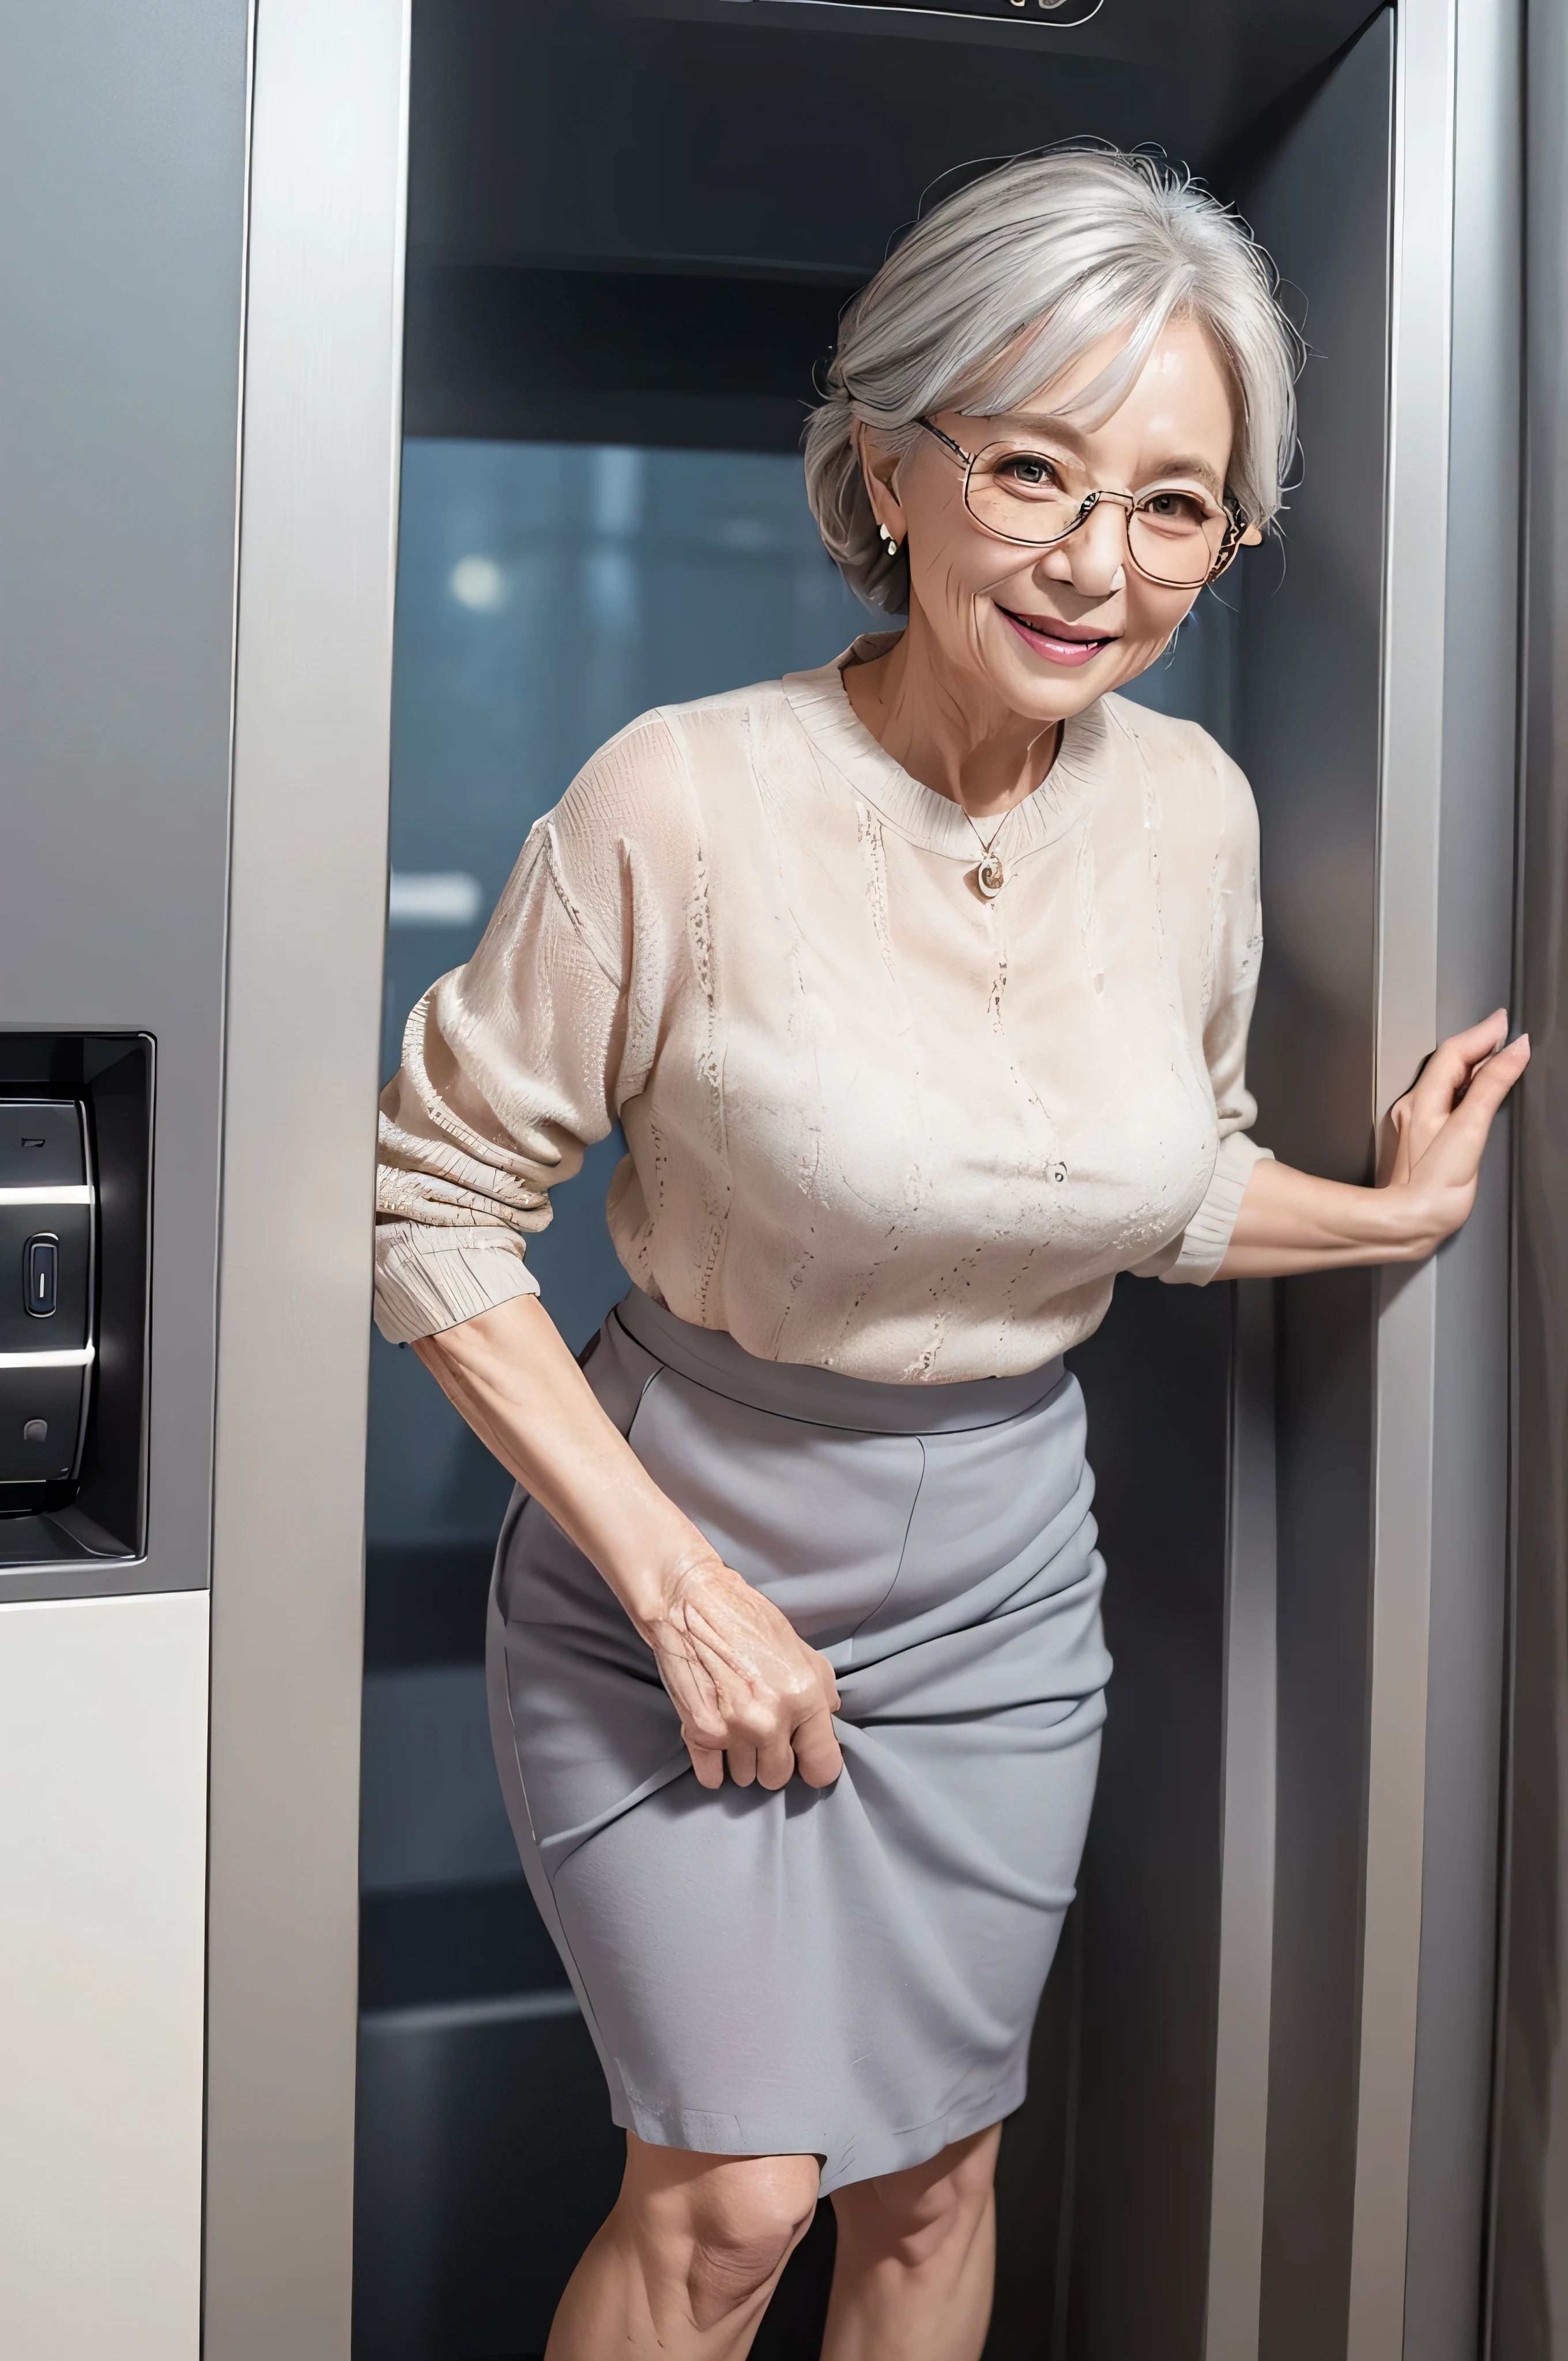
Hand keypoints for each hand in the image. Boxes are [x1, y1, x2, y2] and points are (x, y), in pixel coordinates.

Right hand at [638, 1551, 843, 1792]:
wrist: (691, 1602)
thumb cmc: (744, 1620)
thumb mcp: (799, 1649)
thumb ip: (820, 1692)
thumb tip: (825, 1723)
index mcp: (803, 1697)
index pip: (823, 1767)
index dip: (813, 1763)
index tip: (804, 1757)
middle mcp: (770, 1719)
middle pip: (778, 1777)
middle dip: (772, 1758)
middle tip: (764, 1732)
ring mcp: (733, 1729)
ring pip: (745, 1778)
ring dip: (742, 1759)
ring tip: (737, 1726)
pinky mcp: (699, 1731)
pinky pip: (711, 1777)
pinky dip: (713, 1766)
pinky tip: (717, 1739)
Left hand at [1383, 1009, 1529, 1247]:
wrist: (1406, 1223)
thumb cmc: (1431, 1188)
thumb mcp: (1469, 1132)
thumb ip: (1491, 1088)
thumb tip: (1513, 1052)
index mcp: (1423, 1100)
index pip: (1454, 1052)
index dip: (1482, 1033)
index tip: (1506, 1022)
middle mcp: (1414, 1106)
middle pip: (1449, 1062)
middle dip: (1478, 1043)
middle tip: (1505, 1032)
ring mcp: (1415, 1121)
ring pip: (1445, 1079)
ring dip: (1472, 1063)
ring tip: (1496, 1054)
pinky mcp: (1420, 1138)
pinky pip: (1445, 1097)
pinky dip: (1464, 1085)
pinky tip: (1476, 1092)